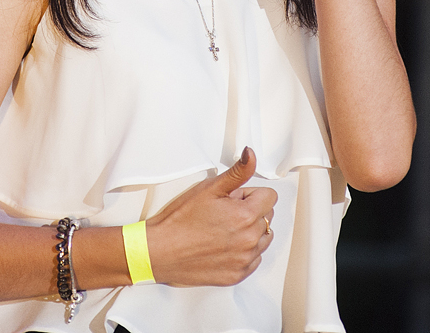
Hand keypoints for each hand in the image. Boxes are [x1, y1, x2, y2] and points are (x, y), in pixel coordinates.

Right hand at [144, 147, 276, 286]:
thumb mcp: (209, 188)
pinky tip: (223, 246)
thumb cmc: (180, 220)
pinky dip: (244, 251)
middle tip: (223, 214)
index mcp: (246, 216)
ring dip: (250, 232)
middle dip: (250, 211)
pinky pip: (254, 258)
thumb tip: (251, 154)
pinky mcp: (238, 275)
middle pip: (267, 216)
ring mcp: (245, 260)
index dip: (249, 194)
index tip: (232, 199)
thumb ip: (237, 172)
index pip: (270, 197)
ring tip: (223, 230)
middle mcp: (250, 240)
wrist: (159, 251)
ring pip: (263, 238)